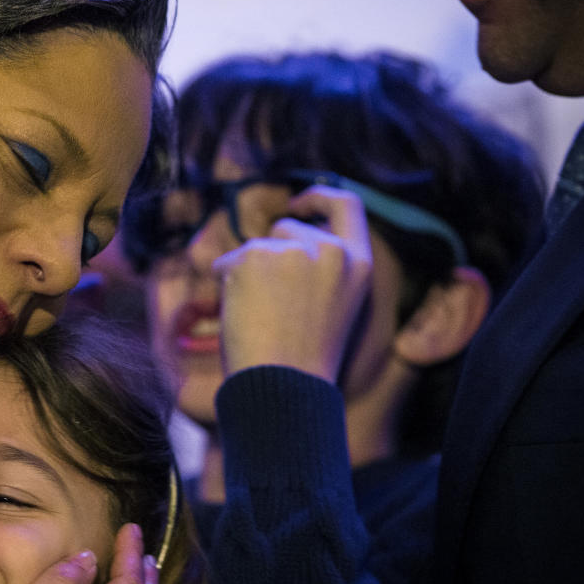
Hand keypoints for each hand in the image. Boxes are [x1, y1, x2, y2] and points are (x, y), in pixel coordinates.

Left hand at [213, 186, 372, 381]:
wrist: (283, 386)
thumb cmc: (303, 360)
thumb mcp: (333, 305)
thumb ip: (320, 267)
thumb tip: (284, 236)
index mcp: (358, 263)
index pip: (346, 205)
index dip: (318, 197)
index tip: (297, 202)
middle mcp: (329, 250)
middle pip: (287, 229)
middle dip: (269, 255)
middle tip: (269, 304)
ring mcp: (292, 251)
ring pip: (254, 247)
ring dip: (247, 273)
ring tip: (260, 317)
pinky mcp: (254, 257)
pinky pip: (227, 261)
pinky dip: (225, 283)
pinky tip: (241, 315)